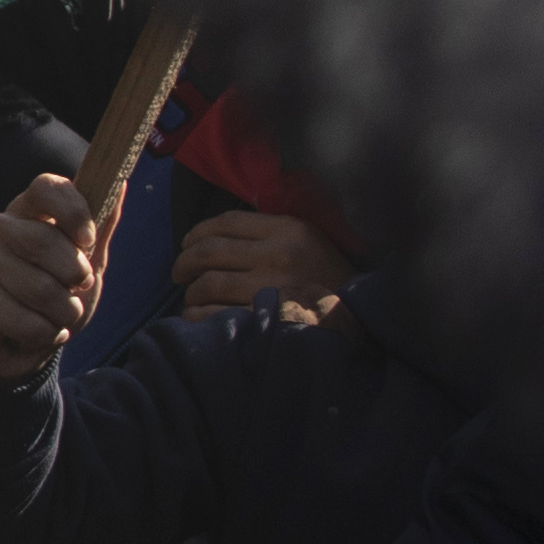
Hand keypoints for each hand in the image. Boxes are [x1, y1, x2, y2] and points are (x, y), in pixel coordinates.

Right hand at [0, 172, 106, 381]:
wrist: (21, 347)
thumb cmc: (56, 297)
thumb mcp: (86, 262)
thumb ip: (101, 227)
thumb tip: (122, 185)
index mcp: (28, 210)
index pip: (46, 187)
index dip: (73, 212)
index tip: (88, 241)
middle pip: (44, 241)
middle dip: (74, 275)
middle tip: (78, 289)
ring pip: (39, 288)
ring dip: (64, 312)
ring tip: (60, 316)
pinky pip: (27, 321)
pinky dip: (46, 334)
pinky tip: (40, 331)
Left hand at [177, 210, 351, 319]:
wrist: (364, 321)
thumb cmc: (332, 281)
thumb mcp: (310, 242)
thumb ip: (271, 233)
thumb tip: (219, 235)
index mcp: (287, 229)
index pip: (226, 221)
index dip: (197, 233)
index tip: (187, 245)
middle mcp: (277, 254)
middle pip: (209, 251)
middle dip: (184, 263)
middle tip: (179, 274)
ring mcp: (271, 288)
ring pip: (208, 284)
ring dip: (190, 293)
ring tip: (191, 299)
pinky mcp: (266, 319)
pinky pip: (215, 315)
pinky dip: (198, 317)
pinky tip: (198, 319)